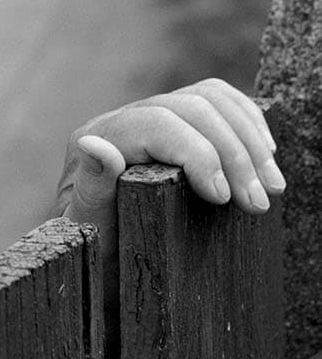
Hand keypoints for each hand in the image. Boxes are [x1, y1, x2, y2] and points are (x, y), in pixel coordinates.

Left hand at [59, 78, 284, 248]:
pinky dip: (247, 121)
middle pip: (190, 108)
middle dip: (233, 153)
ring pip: (209, 99)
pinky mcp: (174, 123)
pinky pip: (216, 101)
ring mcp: (149, 115)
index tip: (223, 198)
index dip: (198, 154)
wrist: (99, 259)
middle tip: (258, 203)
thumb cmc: (94, 249)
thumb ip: (90, 188)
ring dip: (249, 139)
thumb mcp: (86, 230)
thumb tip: (95, 144)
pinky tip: (265, 154)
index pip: (157, 123)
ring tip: (272, 186)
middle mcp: (122, 119)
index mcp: (98, 137)